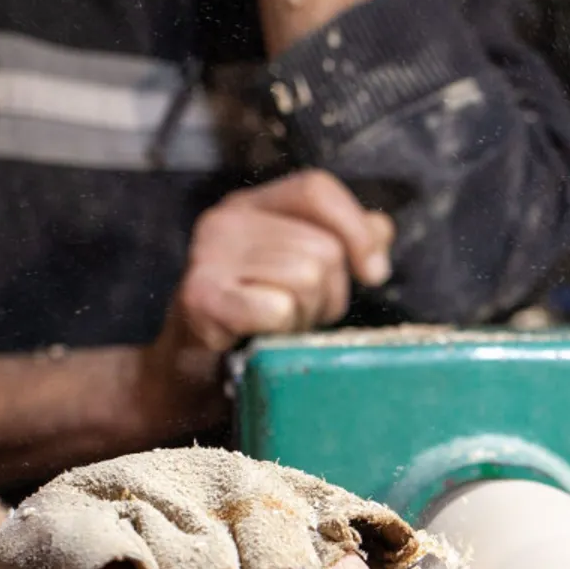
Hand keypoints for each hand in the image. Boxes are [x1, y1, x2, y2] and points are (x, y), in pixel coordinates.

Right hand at [162, 170, 393, 358]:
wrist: (188, 379)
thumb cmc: (252, 327)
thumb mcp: (303, 279)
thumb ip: (341, 246)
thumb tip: (381, 227)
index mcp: (250, 206)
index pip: (317, 190)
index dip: (356, 230)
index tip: (374, 274)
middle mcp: (226, 220)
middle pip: (322, 246)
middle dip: (327, 295)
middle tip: (295, 317)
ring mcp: (208, 255)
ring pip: (306, 278)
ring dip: (303, 317)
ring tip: (274, 329)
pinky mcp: (201, 297)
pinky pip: (278, 308)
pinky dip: (280, 331)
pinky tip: (258, 338)